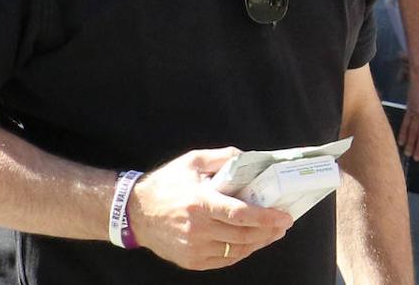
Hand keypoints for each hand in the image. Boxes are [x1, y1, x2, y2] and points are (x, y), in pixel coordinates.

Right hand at [126, 147, 292, 270]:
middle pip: (243, 235)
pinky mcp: (190, 260)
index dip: (266, 217)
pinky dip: (240, 252)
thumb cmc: (166, 184)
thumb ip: (223, 157)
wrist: (135, 212)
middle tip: (283, 224)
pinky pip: (223, 260)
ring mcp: (194, 247)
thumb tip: (249, 157)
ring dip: (258, 242)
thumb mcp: (193, 161)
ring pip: (236, 250)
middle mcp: (198, 228)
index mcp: (200, 202)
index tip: (284, 216)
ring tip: (271, 233)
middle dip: (269, 231)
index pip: (241, 214)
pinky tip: (250, 242)